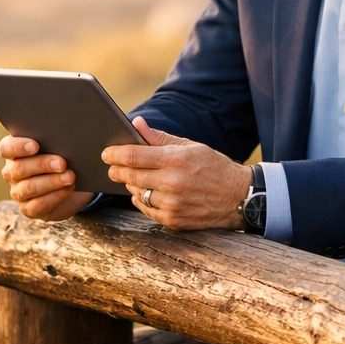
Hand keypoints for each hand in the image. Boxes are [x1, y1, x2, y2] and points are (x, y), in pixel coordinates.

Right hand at [0, 136, 95, 221]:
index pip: (6, 148)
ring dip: (51, 182)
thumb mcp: (60, 146)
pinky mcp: (29, 209)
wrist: (73, 184)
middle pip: (19, 168)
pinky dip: (55, 196)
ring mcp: (18, 192)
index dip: (18, 147)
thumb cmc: (64, 157)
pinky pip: (38, 205)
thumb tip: (66, 133)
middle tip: (62, 163)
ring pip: (29, 187)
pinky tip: (67, 189)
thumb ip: (56, 139)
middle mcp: (12, 172)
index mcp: (14, 152)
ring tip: (70, 177)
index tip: (35, 145)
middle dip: (42, 164)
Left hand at [101, 118, 252, 229]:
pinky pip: (145, 209)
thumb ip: (160, 137)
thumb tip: (136, 123)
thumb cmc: (213, 167)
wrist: (238, 197)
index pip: (133, 155)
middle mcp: (172, 183)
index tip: (106, 153)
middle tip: (112, 166)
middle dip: (116, 170)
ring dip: (131, 185)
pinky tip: (147, 192)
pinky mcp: (173, 220)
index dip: (114, 154)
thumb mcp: (190, 146)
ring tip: (135, 178)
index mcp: (175, 160)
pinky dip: (141, 200)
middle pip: (129, 176)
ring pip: (135, 193)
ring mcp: (172, 204)